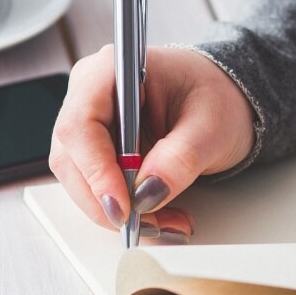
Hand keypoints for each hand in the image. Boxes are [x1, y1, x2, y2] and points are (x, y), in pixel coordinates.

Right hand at [49, 45, 255, 238]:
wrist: (222, 101)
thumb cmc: (215, 96)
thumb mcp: (211, 127)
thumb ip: (180, 158)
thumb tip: (148, 192)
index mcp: (112, 70)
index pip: (81, 124)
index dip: (96, 170)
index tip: (122, 206)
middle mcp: (90, 94)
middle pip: (72, 159)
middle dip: (108, 201)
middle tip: (151, 224)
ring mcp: (90, 123)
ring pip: (80, 180)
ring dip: (118, 211)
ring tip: (165, 223)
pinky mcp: (97, 149)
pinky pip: (95, 187)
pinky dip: (124, 209)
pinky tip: (157, 216)